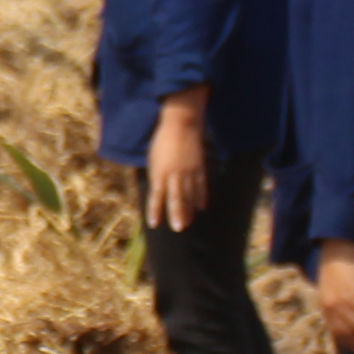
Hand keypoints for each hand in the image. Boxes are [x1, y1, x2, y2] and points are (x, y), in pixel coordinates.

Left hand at [145, 101, 209, 232]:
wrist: (182, 124)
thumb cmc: (162, 142)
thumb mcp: (153, 159)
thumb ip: (156, 177)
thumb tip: (158, 193)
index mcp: (159, 172)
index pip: (156, 195)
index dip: (155, 210)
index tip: (154, 224)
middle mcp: (174, 174)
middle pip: (176, 198)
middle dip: (177, 214)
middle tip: (179, 228)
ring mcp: (189, 171)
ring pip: (189, 195)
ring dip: (189, 210)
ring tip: (188, 222)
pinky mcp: (199, 167)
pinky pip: (201, 186)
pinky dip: (201, 197)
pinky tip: (201, 207)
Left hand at [314, 248, 353, 353]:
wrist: (338, 248)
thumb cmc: (337, 266)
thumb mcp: (332, 288)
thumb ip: (337, 303)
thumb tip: (348, 318)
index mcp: (325, 306)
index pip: (337, 332)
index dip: (350, 342)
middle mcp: (333, 306)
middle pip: (349, 331)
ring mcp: (343, 301)